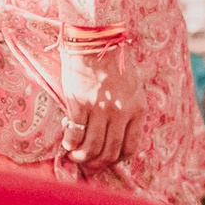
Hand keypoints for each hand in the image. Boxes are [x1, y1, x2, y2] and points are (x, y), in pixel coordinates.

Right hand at [60, 45, 136, 168]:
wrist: (96, 38)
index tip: (109, 160)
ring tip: (76, 157)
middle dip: (99, 164)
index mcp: (138, 110)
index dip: (119, 159)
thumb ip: (129, 109)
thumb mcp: (134, 88)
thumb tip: (118, 130)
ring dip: (83, 157)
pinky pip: (76, 131)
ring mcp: (100, 109)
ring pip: (93, 146)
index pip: (131, 146)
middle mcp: (121, 113)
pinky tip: (67, 144)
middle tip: (89, 167)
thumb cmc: (115, 61)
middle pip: (111, 150)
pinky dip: (71, 142)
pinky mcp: (79, 102)